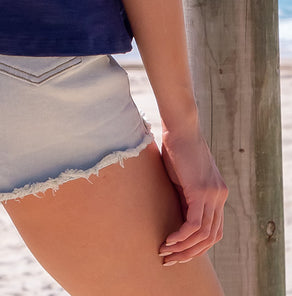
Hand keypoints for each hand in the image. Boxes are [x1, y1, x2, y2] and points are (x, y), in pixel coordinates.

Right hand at [158, 124, 227, 265]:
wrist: (180, 126)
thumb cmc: (176, 146)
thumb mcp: (183, 176)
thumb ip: (185, 194)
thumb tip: (174, 212)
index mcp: (218, 194)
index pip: (214, 231)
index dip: (197, 246)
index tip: (177, 252)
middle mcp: (220, 197)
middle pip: (211, 238)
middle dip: (190, 253)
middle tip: (170, 260)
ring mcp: (213, 195)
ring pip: (203, 235)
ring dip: (183, 248)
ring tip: (165, 252)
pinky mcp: (202, 192)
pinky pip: (194, 224)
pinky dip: (181, 236)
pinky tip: (168, 240)